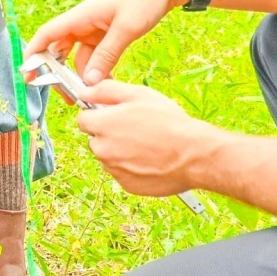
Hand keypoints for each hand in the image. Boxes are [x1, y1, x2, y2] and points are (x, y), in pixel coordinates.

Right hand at [27, 0, 192, 83]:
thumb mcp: (126, 28)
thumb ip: (107, 55)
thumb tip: (88, 81)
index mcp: (81, 16)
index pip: (47, 34)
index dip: (33, 53)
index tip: (27, 75)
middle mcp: (83, 22)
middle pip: (60, 50)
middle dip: (58, 74)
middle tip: (67, 97)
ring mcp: (95, 29)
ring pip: (79, 56)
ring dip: (82, 75)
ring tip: (91, 96)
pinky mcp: (108, 34)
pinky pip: (96, 56)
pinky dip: (98, 70)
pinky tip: (107, 83)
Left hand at [74, 79, 218, 197]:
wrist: (193, 155)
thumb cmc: (169, 123)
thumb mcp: (138, 94)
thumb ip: (106, 90)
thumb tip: (86, 90)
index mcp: (103, 125)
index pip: (83, 120)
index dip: (97, 115)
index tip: (111, 115)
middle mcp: (103, 150)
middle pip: (95, 140)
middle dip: (108, 134)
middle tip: (135, 129)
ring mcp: (114, 170)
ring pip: (109, 157)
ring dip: (120, 152)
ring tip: (147, 144)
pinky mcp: (126, 185)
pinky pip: (122, 173)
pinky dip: (131, 167)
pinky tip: (150, 159)